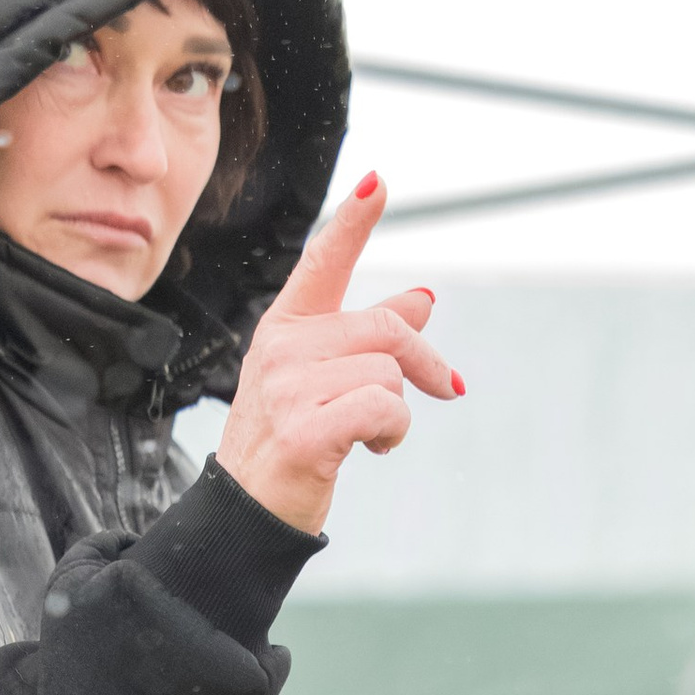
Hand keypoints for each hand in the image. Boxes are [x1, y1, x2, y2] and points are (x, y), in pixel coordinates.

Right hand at [216, 176, 458, 533]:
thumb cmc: (292, 442)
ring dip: (400, 411)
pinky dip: (393, 432)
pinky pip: (384, 409)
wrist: (249, 512)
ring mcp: (289, 388)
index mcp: (285, 327)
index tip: (378, 181)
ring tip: (373, 436)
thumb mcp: (325, 380)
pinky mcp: (304, 429)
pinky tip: (375, 449)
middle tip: (445, 389)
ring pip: (389, 374)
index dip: (354, 221)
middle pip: (386, 329)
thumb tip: (425, 296)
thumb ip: (370, 336)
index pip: (322, 262)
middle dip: (425, 363)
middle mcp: (282, 348)